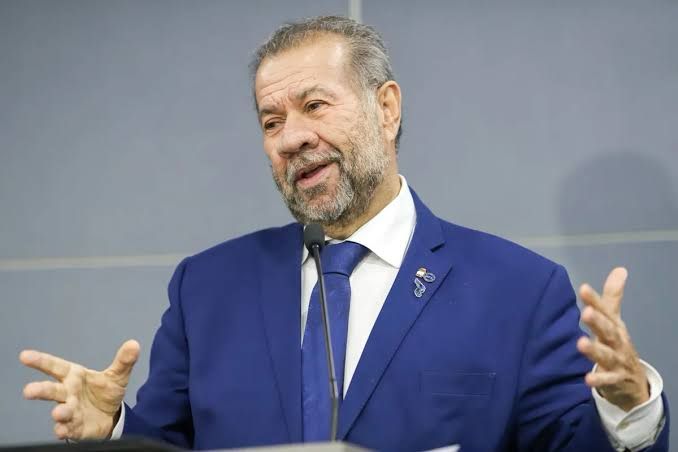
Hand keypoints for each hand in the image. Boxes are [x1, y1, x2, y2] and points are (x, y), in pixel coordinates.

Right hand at [20, 340, 139, 439]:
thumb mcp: (117, 375)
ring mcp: (71, 411)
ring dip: (59, 412)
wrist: (111, 414)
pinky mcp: (76, 427)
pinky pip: (68, 429)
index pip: (55, 367)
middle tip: (29, 390)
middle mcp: (68, 393)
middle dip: (40, 390)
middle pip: (52, 390)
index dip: (40, 361)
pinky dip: (64, 430)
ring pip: (61, 411)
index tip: (25, 356)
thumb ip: (123, 361)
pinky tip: (62, 430)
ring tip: (58, 413)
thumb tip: (134, 344)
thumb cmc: (105, 391)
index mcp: (74, 376)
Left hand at [576, 267, 648, 410]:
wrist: (634, 381)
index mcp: (614, 326)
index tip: (583, 288)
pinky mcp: (615, 380)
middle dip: (597, 321)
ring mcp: (617, 361)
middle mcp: (617, 341)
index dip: (595, 300)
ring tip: (580, 343)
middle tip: (586, 312)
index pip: (605, 311)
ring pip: (606, 355)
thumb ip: (612, 297)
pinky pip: (607, 380)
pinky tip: (587, 379)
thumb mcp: (615, 321)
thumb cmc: (618, 345)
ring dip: (594, 350)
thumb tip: (620, 269)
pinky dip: (598, 380)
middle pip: (607, 330)